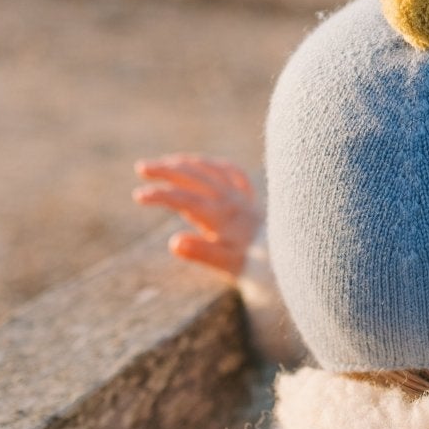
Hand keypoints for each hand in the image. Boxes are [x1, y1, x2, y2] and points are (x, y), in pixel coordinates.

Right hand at [132, 155, 260, 273]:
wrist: (289, 259)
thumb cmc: (255, 266)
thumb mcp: (226, 264)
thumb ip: (200, 252)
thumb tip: (173, 242)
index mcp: (220, 214)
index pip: (183, 198)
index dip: (159, 195)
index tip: (138, 195)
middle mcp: (230, 199)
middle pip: (193, 176)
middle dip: (165, 170)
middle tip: (141, 167)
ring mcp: (241, 195)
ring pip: (210, 170)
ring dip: (185, 163)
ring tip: (164, 163)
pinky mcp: (251, 198)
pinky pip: (232, 172)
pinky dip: (214, 165)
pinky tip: (205, 164)